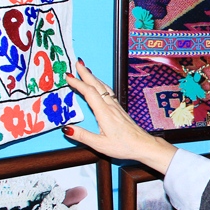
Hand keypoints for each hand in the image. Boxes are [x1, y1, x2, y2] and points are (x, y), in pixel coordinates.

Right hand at [63, 60, 176, 174]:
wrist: (142, 145)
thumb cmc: (124, 146)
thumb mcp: (100, 144)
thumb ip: (83, 136)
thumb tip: (67, 129)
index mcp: (104, 113)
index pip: (89, 93)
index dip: (78, 83)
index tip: (68, 76)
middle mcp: (111, 106)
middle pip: (97, 85)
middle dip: (86, 73)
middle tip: (77, 63)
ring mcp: (116, 107)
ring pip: (104, 87)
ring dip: (94, 77)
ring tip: (86, 70)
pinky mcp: (120, 109)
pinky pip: (108, 92)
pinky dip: (100, 85)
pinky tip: (99, 85)